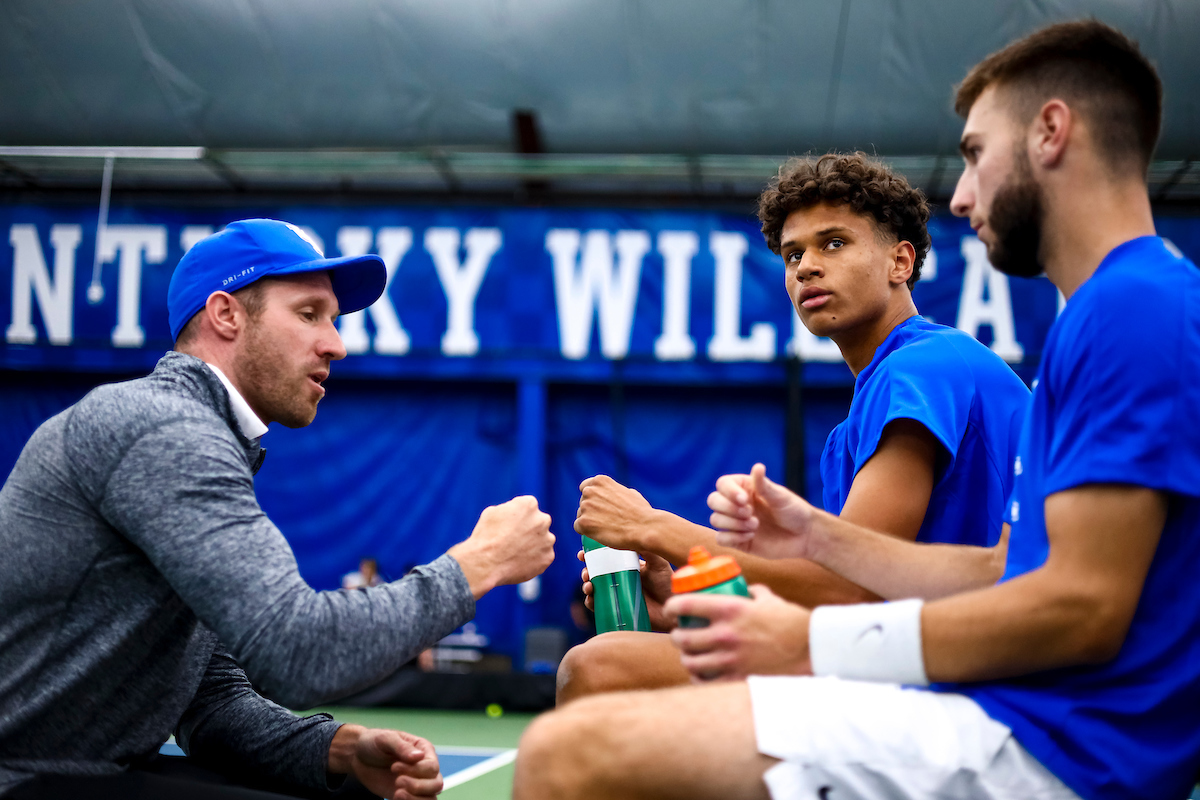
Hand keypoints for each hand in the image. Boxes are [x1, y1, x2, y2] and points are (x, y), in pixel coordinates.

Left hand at [329, 725, 441, 799]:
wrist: (358, 756)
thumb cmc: (373, 742)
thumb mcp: (385, 739)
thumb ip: (402, 747)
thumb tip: (419, 757)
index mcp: (424, 750)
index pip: (432, 767)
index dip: (415, 771)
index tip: (394, 766)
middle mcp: (424, 767)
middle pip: (437, 784)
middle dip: (417, 786)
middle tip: (397, 781)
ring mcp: (417, 782)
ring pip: (431, 798)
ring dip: (415, 799)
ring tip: (398, 793)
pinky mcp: (407, 795)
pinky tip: (395, 797)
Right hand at [448, 496, 555, 598]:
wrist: (485, 565)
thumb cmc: (485, 537)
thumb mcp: (492, 512)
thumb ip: (510, 509)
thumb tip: (516, 513)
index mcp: (529, 504)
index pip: (528, 507)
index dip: (517, 516)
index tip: (508, 526)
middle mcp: (543, 520)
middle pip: (539, 522)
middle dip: (529, 529)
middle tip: (514, 540)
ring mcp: (547, 540)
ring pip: (543, 540)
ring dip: (533, 544)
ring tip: (515, 553)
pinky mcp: (548, 557)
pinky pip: (543, 556)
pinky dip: (534, 559)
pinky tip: (519, 562)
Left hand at [575, 475, 660, 551]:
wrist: (644, 527)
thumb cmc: (641, 512)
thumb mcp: (630, 492)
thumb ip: (616, 492)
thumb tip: (613, 496)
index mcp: (600, 481)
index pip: (585, 487)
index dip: (591, 498)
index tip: (597, 506)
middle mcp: (590, 491)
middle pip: (583, 503)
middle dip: (591, 511)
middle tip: (604, 521)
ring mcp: (585, 506)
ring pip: (580, 516)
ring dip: (589, 522)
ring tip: (606, 528)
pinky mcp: (583, 522)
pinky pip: (579, 528)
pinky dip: (587, 532)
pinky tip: (600, 534)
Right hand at [579, 549, 674, 631]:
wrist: (673, 606)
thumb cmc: (668, 583)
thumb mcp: (658, 562)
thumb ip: (647, 550)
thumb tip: (631, 535)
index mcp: (626, 565)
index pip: (605, 557)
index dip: (592, 555)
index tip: (583, 553)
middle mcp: (619, 578)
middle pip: (596, 572)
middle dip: (586, 570)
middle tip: (586, 571)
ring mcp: (617, 593)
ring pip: (594, 588)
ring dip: (587, 585)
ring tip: (589, 585)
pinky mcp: (617, 608)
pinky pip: (599, 605)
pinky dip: (591, 602)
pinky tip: (591, 599)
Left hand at [664, 585, 811, 681]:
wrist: (811, 649)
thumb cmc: (791, 621)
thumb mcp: (768, 599)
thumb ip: (752, 593)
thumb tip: (745, 589)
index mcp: (730, 609)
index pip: (686, 605)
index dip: (671, 607)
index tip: (671, 609)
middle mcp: (725, 634)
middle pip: (682, 637)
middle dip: (676, 636)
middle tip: (679, 635)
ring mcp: (730, 658)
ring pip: (690, 662)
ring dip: (686, 658)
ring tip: (688, 655)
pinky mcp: (737, 678)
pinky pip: (707, 682)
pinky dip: (700, 678)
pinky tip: (701, 675)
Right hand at [708, 463, 815, 559]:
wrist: (804, 536)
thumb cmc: (794, 512)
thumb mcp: (781, 497)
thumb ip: (765, 485)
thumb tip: (757, 466)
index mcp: (745, 489)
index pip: (722, 484)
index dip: (729, 492)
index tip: (745, 500)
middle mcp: (737, 504)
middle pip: (713, 501)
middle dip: (729, 508)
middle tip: (750, 513)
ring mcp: (736, 523)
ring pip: (715, 520)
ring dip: (733, 524)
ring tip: (756, 525)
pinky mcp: (738, 541)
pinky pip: (721, 539)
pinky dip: (733, 538)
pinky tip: (751, 536)